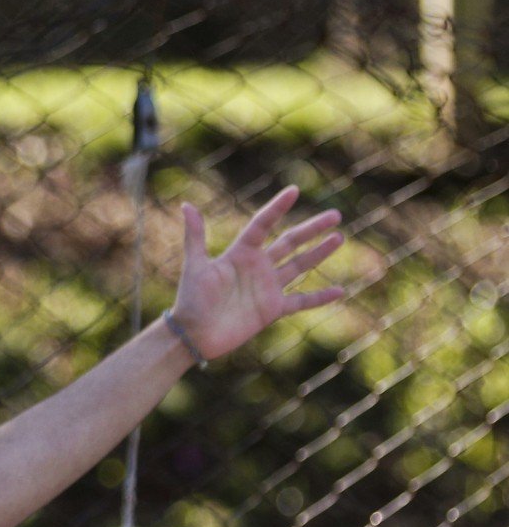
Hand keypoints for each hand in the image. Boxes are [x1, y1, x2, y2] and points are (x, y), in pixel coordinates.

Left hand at [171, 184, 346, 361]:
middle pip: (290, 242)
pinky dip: (319, 297)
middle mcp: (257, 267)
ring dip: (319, 253)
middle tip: (335, 215)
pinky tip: (341, 291)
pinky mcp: (272, 309)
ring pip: (299, 266)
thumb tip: (186, 204)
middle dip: (312, 229)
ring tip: (339, 237)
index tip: (294, 191)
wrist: (194, 335)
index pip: (263, 225)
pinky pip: (301, 302)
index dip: (277, 208)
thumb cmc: (191, 300)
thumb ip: (194, 236)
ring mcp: (267, 288)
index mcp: (240, 254)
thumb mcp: (195, 266)